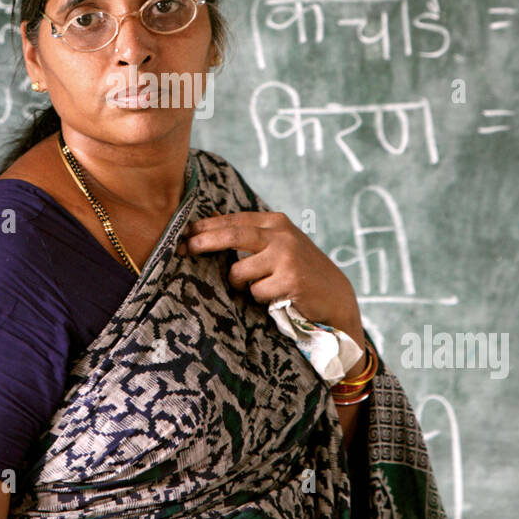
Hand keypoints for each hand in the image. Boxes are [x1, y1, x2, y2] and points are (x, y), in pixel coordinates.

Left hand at [178, 211, 361, 333]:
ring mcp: (286, 257)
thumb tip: (206, 235)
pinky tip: (278, 297)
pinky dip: (260, 298)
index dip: (205, 227)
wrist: (334, 296)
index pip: (233, 221)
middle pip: (231, 236)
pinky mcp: (289, 280)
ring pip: (240, 272)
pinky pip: (255, 292)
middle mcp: (281, 235)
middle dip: (203, 242)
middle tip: (183, 249)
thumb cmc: (298, 271)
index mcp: (276, 222)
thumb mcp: (279, 245)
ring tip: (262, 287)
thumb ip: (252, 238)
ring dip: (242, 285)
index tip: (183, 233)